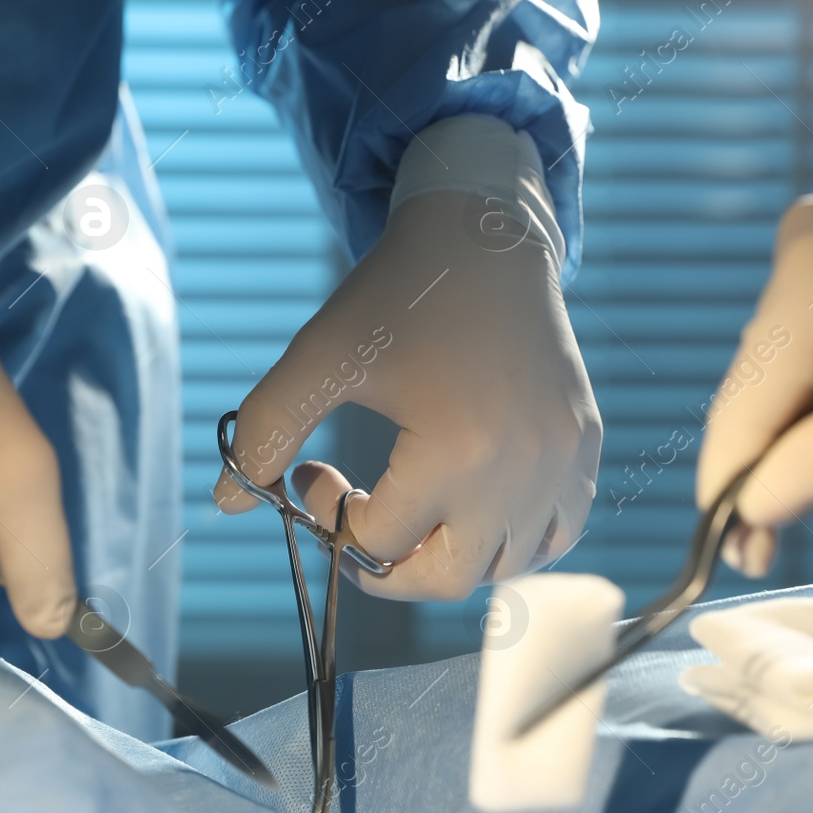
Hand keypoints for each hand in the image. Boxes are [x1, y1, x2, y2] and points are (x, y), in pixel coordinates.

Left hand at [213, 188, 601, 599]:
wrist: (485, 234)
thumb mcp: (320, 356)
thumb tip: (228, 503)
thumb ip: (267, 430)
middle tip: (356, 523)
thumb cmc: (400, 292)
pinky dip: (512, 542)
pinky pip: (556, 535)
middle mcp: (521, 469)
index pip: (378, 540)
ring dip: (446, 557)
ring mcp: (561, 462)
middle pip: (443, 579)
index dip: (328, 516)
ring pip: (503, 568)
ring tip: (412, 510)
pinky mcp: (583, 448)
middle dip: (384, 565)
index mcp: (456, 451)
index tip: (310, 470)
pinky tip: (471, 506)